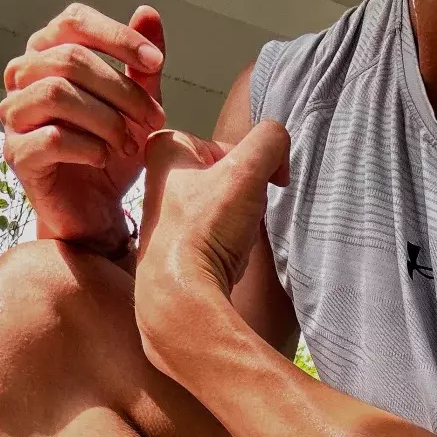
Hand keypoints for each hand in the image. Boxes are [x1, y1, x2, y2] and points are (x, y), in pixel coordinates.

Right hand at [0, 2, 166, 257]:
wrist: (96, 212)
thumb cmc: (110, 154)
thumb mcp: (135, 108)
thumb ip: (141, 66)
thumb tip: (148, 13)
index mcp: (47, 55)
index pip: (73, 22)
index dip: (116, 36)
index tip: (155, 61)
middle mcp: (23, 79)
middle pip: (69, 59)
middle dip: (122, 89)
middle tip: (155, 119)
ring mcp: (15, 116)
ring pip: (56, 93)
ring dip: (105, 119)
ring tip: (130, 144)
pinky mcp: (18, 155)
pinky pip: (51, 139)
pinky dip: (88, 147)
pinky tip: (106, 159)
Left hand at [134, 123, 289, 377]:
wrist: (182, 295)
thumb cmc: (202, 232)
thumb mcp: (246, 170)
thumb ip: (270, 141)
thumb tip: (279, 149)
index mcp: (164, 150)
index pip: (225, 143)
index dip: (247, 164)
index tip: (249, 184)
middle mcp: (157, 181)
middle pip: (224, 176)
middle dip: (243, 195)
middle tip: (239, 214)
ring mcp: (165, 219)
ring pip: (223, 207)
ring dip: (238, 222)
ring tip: (230, 239)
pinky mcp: (175, 251)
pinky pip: (216, 238)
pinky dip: (228, 246)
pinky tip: (225, 258)